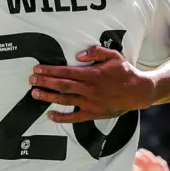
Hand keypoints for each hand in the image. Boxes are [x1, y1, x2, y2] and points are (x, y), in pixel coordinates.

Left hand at [29, 45, 155, 122]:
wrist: (138, 92)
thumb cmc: (125, 72)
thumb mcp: (114, 56)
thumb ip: (96, 52)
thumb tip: (78, 55)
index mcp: (92, 74)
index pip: (66, 71)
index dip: (50, 70)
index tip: (38, 68)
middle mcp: (89, 89)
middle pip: (62, 85)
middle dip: (45, 82)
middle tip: (31, 80)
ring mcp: (90, 102)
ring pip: (65, 100)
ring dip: (49, 97)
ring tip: (35, 94)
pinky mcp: (93, 113)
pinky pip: (74, 117)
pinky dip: (61, 117)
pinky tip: (50, 115)